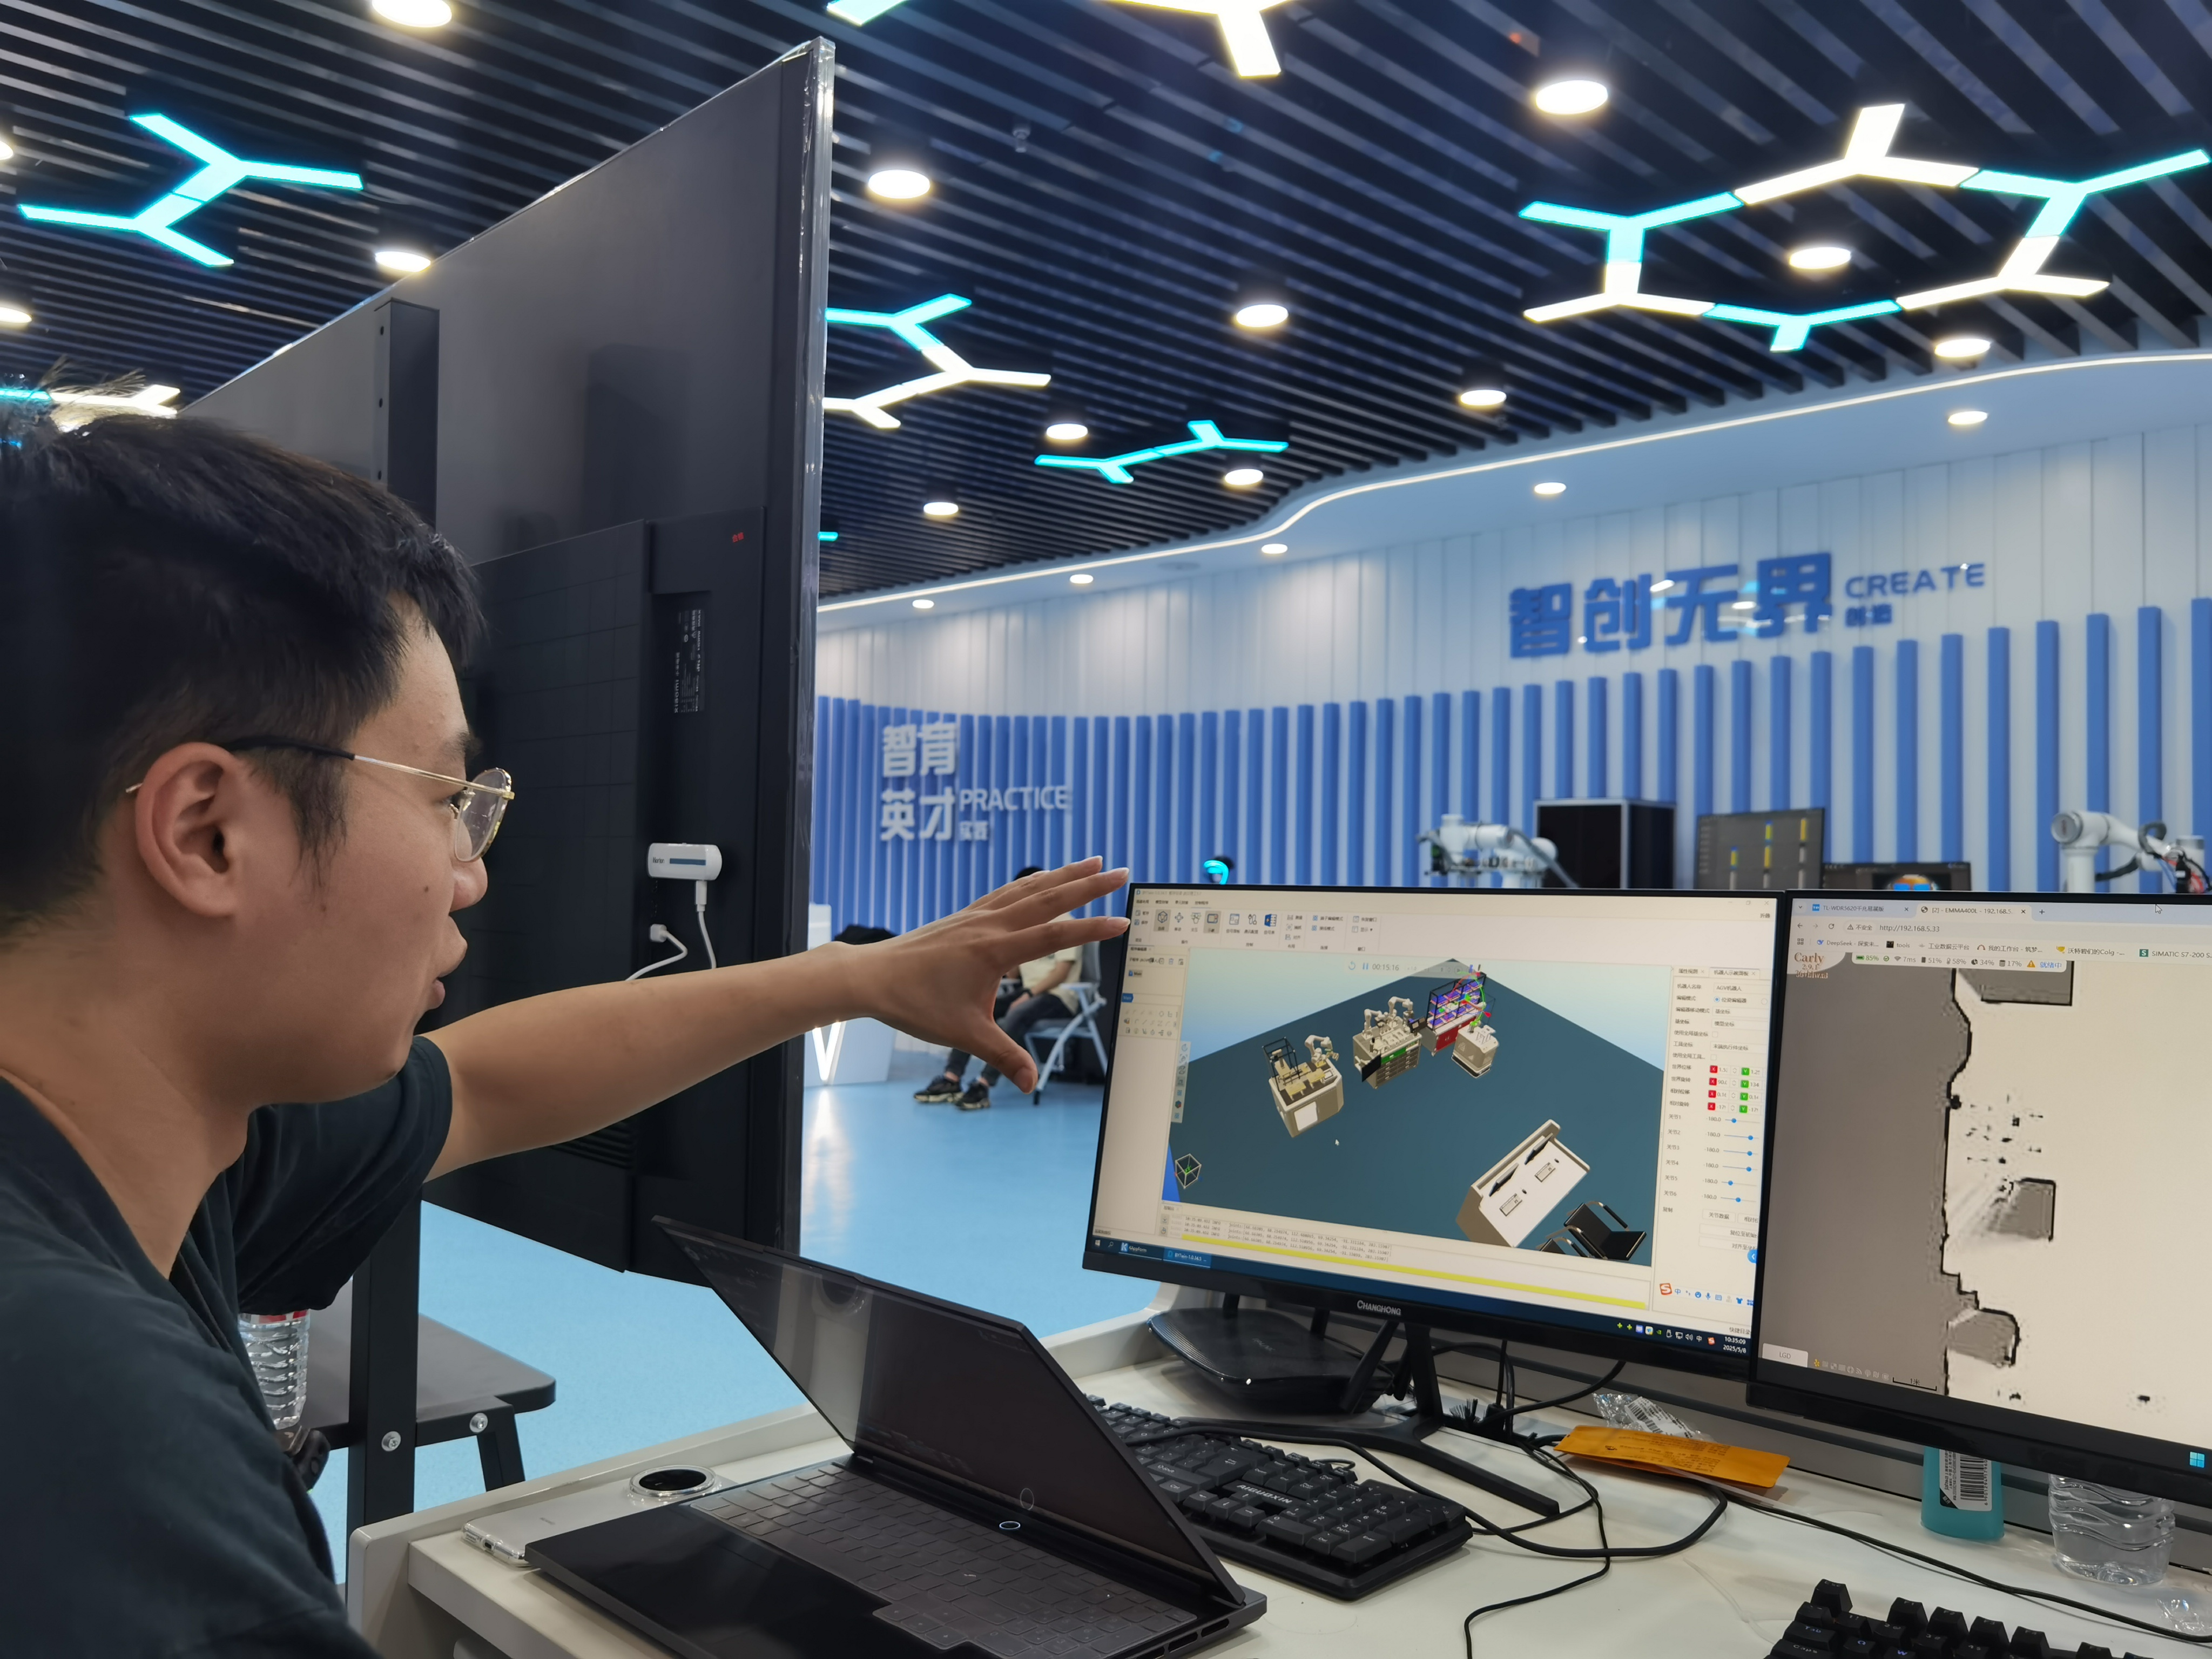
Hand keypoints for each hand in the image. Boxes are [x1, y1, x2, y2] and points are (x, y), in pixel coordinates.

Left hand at [839, 859, 1127, 1090]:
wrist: (871, 976)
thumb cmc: (915, 1004)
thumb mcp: (964, 1034)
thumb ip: (1003, 1057)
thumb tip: (1032, 1085)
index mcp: (994, 952)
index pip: (1053, 936)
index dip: (1091, 931)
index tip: (1122, 921)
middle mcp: (989, 925)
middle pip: (1048, 898)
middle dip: (1088, 885)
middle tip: (1122, 870)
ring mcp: (977, 916)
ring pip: (1029, 888)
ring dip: (1064, 874)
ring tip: (1093, 862)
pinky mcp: (966, 915)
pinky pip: (1008, 891)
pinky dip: (1032, 881)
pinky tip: (1042, 878)